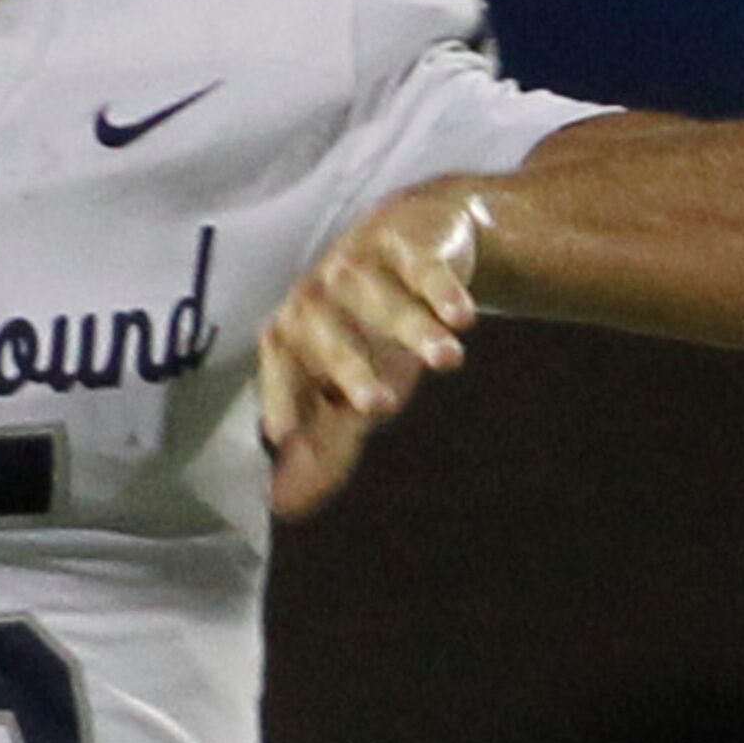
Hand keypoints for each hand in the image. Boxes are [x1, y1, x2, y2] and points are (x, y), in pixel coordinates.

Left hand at [260, 181, 486, 518]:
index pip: (282, 369)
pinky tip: (462, 317)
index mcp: (294, 335)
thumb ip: (321, 445)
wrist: (415, 237)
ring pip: (386, 304)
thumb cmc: (369, 330)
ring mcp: (362, 267)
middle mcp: (319, 298)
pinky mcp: (409, 245)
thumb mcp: (348, 385)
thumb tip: (282, 506)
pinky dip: (444, 291)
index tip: (281, 436)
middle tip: (379, 407)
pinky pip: (426, 269)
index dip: (283, 398)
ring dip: (416, 331)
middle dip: (351, 369)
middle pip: (329, 336)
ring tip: (448, 360)